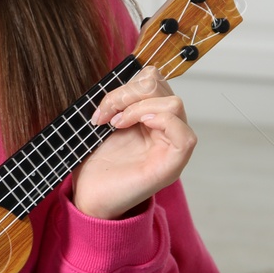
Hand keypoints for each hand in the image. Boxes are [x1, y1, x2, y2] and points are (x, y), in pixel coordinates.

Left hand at [71, 65, 196, 219]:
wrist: (89, 196)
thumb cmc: (95, 164)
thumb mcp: (105, 123)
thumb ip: (120, 101)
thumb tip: (128, 75)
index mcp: (151, 118)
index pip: (154, 81)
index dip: (127, 85)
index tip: (101, 108)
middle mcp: (166, 130)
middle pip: (163, 87)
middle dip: (128, 92)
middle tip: (105, 114)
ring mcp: (171, 147)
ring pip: (174, 104)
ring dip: (138, 106)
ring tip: (115, 124)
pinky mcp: (172, 165)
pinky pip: (184, 134)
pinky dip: (159, 120)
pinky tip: (134, 125)